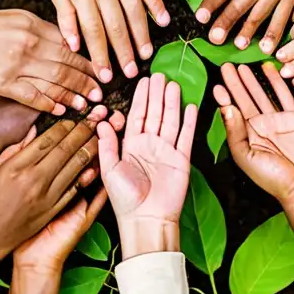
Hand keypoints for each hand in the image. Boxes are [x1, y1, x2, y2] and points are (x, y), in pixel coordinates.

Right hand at [0, 8, 100, 114]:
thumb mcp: (17, 18)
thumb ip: (42, 30)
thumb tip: (67, 42)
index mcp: (35, 26)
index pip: (70, 45)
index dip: (89, 60)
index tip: (102, 70)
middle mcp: (30, 43)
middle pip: (68, 63)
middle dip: (88, 79)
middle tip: (102, 91)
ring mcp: (17, 63)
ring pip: (55, 80)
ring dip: (74, 93)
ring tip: (88, 103)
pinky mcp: (3, 81)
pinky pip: (32, 95)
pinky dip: (49, 103)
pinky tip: (61, 109)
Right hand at [0, 106, 107, 267]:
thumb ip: (15, 150)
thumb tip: (33, 131)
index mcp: (16, 167)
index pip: (47, 139)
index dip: (65, 126)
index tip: (75, 118)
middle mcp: (32, 179)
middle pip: (64, 149)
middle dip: (83, 132)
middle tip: (95, 121)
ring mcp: (45, 196)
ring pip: (74, 166)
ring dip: (89, 149)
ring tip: (99, 138)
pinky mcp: (52, 210)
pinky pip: (74, 188)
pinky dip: (86, 175)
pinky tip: (95, 164)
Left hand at [36, 0, 168, 82]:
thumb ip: (64, 10)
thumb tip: (72, 41)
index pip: (93, 32)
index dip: (100, 56)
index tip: (105, 75)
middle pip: (117, 28)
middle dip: (124, 54)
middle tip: (131, 75)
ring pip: (135, 14)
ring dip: (142, 37)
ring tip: (146, 56)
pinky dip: (157, 7)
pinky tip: (163, 23)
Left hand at [97, 73, 196, 257]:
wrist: (147, 219)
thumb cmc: (125, 199)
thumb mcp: (109, 169)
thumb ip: (107, 144)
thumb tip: (102, 121)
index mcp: (131, 145)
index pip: (137, 115)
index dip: (141, 97)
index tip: (144, 80)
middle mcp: (149, 145)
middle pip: (154, 113)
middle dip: (157, 94)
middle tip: (160, 74)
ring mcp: (167, 151)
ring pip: (170, 120)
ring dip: (172, 102)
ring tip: (174, 84)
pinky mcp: (181, 159)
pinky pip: (186, 136)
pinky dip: (189, 121)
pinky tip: (191, 106)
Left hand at [214, 62, 293, 206]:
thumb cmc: (271, 178)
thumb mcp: (246, 157)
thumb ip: (235, 133)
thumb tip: (227, 108)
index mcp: (245, 135)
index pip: (231, 111)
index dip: (224, 97)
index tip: (217, 84)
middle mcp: (258, 125)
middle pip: (244, 98)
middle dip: (234, 83)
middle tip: (226, 65)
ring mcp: (276, 120)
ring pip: (261, 94)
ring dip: (251, 80)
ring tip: (242, 65)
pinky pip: (283, 96)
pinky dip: (276, 82)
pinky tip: (269, 69)